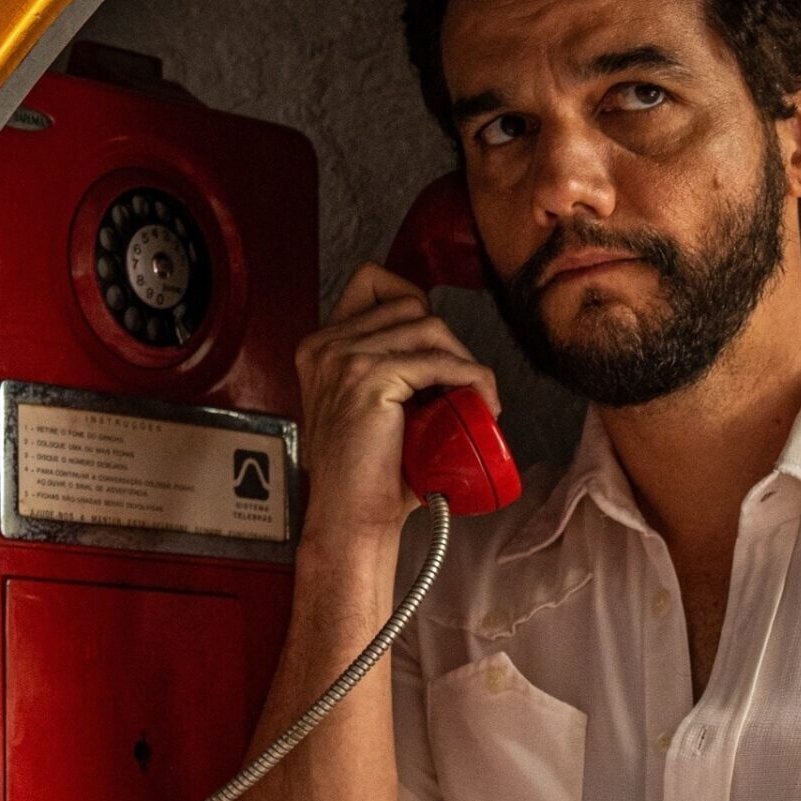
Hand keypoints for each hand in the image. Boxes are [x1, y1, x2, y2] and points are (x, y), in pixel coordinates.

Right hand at [295, 263, 501, 548]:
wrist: (351, 519)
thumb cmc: (367, 475)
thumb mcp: (368, 406)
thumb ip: (385, 369)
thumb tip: (443, 351)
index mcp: (319, 347)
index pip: (371, 281)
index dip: (413, 300)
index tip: (437, 341)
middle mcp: (325, 346)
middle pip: (409, 303)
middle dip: (448, 339)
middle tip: (463, 382)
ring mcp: (344, 359)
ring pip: (429, 327)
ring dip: (464, 360)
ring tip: (476, 397)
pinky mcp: (370, 379)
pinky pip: (439, 362)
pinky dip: (472, 378)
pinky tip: (482, 403)